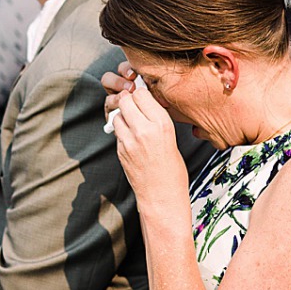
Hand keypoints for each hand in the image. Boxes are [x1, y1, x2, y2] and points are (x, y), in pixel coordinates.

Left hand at [101, 66, 189, 214]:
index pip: (141, 94)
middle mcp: (144, 129)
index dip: (140, 94)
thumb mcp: (171, 137)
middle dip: (128, 101)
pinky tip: (131, 139)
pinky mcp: (120, 151)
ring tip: (132, 124)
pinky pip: (117, 132)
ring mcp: (129, 141)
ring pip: (117, 115)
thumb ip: (156, 119)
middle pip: (125, 100)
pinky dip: (121, 131)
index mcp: (161, 124)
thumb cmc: (172, 169)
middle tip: (134, 107)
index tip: (142, 98)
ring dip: (122, 116)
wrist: (162, 195)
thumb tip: (144, 103)